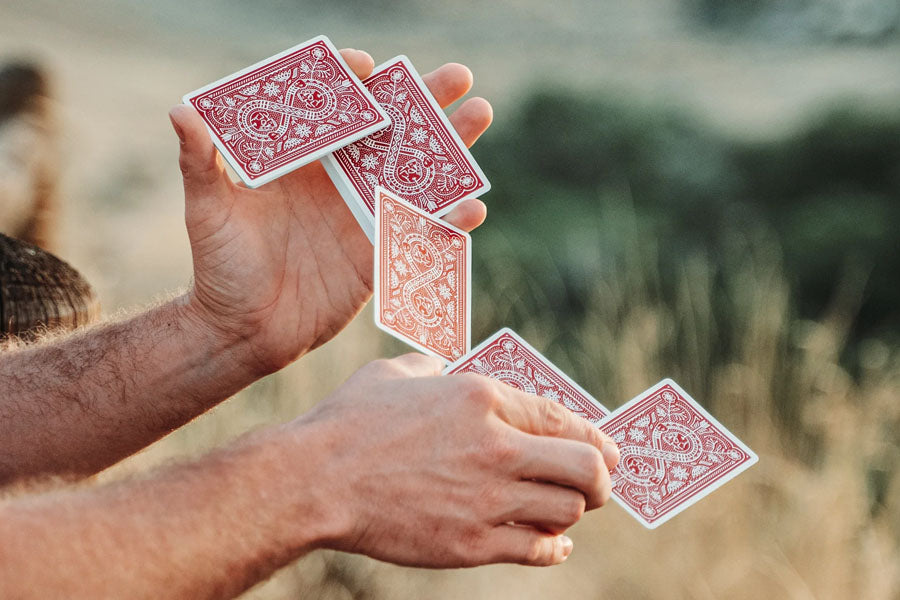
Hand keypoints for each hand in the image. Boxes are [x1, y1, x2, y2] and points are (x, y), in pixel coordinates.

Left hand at [168, 50, 492, 375]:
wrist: (242, 328)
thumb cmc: (218, 265)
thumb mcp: (207, 210)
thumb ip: (200, 161)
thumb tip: (182, 111)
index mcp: (303, 160)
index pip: (335, 108)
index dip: (353, 82)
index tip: (367, 68)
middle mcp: (340, 179)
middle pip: (391, 130)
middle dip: (425, 100)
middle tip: (458, 76)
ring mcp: (364, 215)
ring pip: (416, 173)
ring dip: (451, 147)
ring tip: (481, 115)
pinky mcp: (379, 254)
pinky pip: (418, 232)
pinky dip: (446, 220)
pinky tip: (472, 206)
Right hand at [295, 354, 619, 567]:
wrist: (316, 479)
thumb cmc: (351, 421)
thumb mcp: (396, 374)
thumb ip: (433, 368)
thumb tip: (444, 369)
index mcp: (484, 398)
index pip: (566, 418)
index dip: (597, 438)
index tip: (607, 451)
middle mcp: (498, 447)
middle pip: (587, 469)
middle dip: (603, 479)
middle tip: (600, 484)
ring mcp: (488, 499)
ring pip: (568, 511)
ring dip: (573, 512)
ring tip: (564, 509)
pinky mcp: (472, 542)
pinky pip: (538, 550)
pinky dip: (554, 547)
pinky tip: (552, 542)